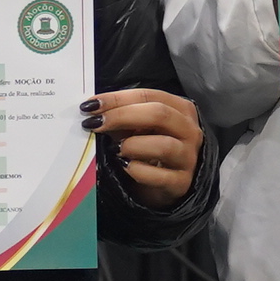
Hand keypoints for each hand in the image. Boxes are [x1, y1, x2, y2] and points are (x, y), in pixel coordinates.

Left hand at [87, 88, 202, 205]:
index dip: (118, 98)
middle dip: (122, 116)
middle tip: (95, 123)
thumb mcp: (137, 129)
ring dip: (133, 145)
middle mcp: (189, 131)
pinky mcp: (182, 183)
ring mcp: (188, 158)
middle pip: (159, 114)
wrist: (166, 184)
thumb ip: (121, 118)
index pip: (149, 96)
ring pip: (164, 145)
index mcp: (180, 110)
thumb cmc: (150, 151)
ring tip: (115, 149)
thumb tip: (92, 111)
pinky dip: (137, 170)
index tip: (91, 105)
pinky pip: (160, 176)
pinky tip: (125, 167)